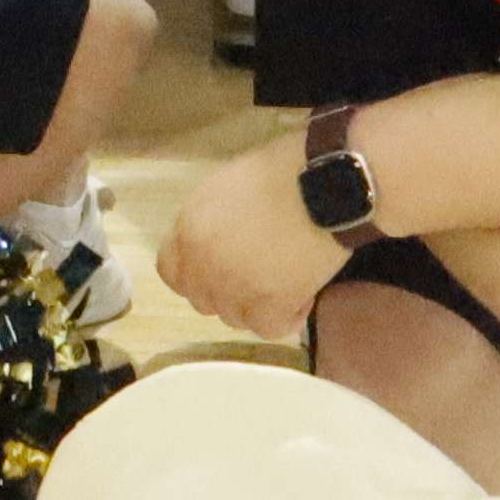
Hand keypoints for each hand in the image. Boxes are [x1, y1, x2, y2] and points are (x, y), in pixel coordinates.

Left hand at [163, 139, 349, 339]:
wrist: (327, 182)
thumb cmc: (284, 170)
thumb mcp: (228, 186)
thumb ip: (210, 220)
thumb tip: (217, 240)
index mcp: (189, 229)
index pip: (172, 272)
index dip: (196, 273)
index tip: (221, 266)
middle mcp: (203, 264)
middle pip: (203, 299)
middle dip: (228, 290)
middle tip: (260, 273)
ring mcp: (234, 289)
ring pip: (235, 318)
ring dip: (257, 305)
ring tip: (286, 280)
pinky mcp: (270, 307)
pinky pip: (269, 329)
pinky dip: (287, 317)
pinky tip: (303, 295)